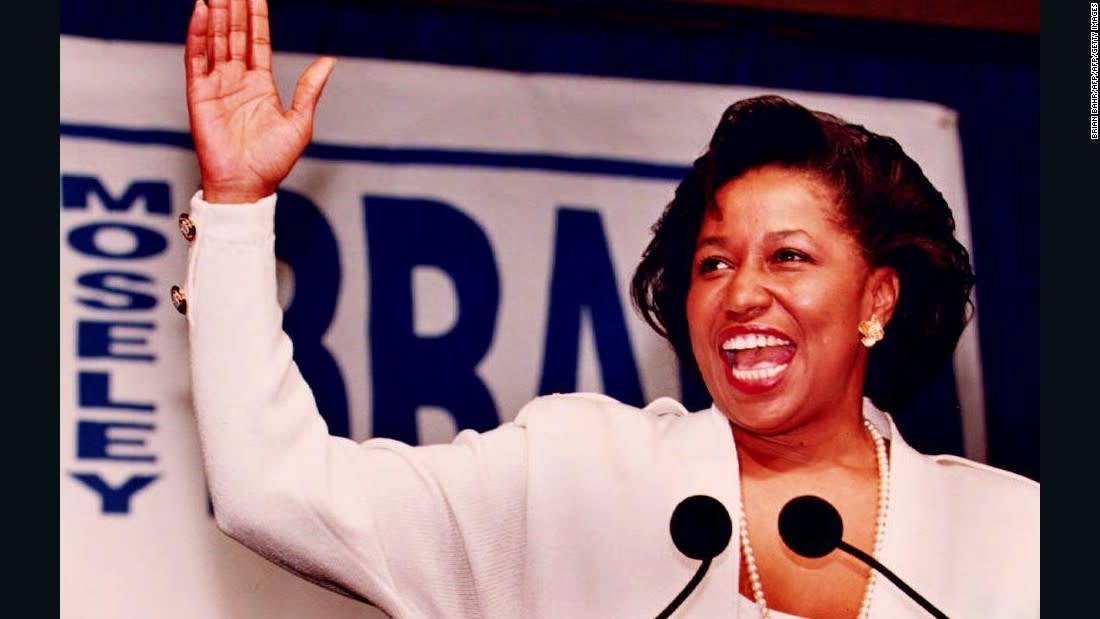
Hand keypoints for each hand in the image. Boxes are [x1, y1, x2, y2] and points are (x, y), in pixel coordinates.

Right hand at [185, 0, 335, 203]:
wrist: (246, 185)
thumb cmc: (273, 162)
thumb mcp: (300, 122)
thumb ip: (310, 89)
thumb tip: (329, 60)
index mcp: (261, 85)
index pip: (257, 42)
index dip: (256, 18)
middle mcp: (237, 81)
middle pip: (234, 35)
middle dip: (234, 9)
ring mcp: (217, 85)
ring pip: (215, 40)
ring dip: (215, 14)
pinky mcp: (199, 94)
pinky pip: (196, 58)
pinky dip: (196, 34)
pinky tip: (200, 11)